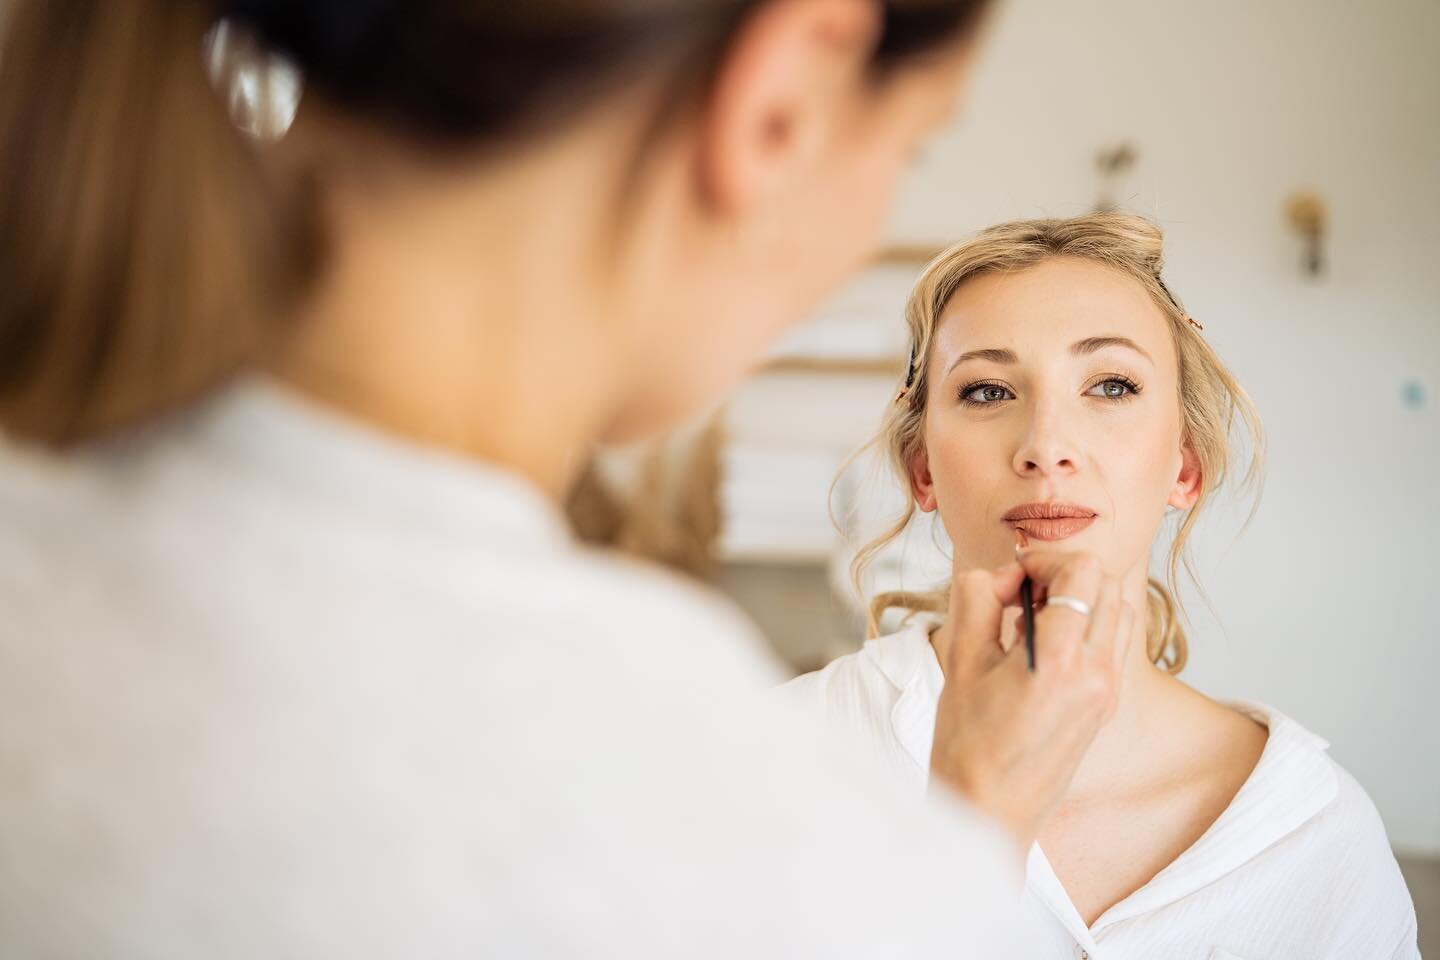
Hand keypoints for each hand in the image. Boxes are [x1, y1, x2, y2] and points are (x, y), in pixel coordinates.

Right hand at [927, 551, 1133, 849]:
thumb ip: (979, 597)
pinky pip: (1114, 643)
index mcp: (1059, 661)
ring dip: (1081, 599)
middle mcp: (1096, 674)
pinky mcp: (1107, 705)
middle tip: (1022, 594)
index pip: (1081, 573)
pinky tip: (1047, 647)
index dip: (1045, 560)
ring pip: (1119, 610)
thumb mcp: (959, 660)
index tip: (1014, 576)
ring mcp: (1108, 692)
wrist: (989, 811)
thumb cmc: (967, 744)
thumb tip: (1005, 574)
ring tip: (1035, 620)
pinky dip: (1088, 627)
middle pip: (1106, 584)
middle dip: (1063, 575)